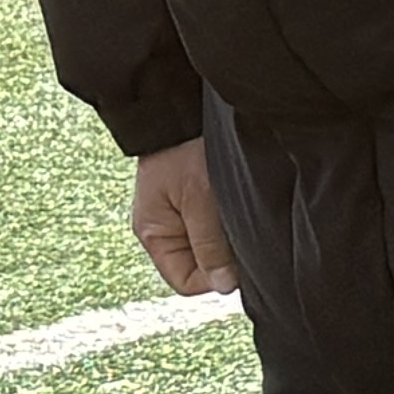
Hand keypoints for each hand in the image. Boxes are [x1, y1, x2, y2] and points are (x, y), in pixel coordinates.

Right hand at [128, 141, 235, 298]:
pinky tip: (237, 203)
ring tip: (237, 209)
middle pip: (201, 265)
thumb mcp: (199, 197)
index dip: (213, 277)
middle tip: (238, 228)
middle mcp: (167, 229)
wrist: (183, 107)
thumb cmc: (184, 147)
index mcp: (155, 234)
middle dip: (223, 254)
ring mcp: (183, 216)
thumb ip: (210, 244)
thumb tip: (223, 286)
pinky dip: (230, 221)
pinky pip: (218, 227)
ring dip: (229, 236)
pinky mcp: (199, 202)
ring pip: (214, 247)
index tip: (236, 260)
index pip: (185, 281)